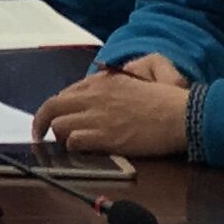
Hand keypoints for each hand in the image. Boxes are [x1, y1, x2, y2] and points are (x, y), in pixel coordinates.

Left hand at [35, 54, 194, 159]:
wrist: (183, 116)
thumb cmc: (168, 98)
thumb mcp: (144, 72)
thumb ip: (119, 76)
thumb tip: (104, 81)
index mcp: (103, 81)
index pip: (67, 92)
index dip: (59, 106)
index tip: (57, 116)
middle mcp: (95, 96)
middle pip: (52, 106)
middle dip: (42, 121)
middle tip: (41, 134)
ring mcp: (98, 117)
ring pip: (58, 125)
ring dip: (59, 136)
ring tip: (65, 145)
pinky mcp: (104, 137)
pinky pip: (73, 141)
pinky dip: (72, 147)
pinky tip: (80, 150)